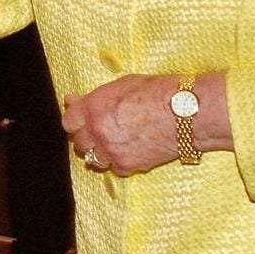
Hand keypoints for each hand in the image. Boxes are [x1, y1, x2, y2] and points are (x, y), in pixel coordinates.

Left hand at [61, 72, 228, 175]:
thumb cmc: (159, 92)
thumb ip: (94, 97)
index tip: (83, 119)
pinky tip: (131, 150)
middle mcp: (98, 131)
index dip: (76, 120)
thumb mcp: (121, 85)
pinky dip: (119, 161)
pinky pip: (114, 168)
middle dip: (87, 136)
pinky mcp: (127, 166)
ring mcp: (111, 151)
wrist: (186, 113)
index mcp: (94, 108)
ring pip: (93, 158)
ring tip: (117, 141)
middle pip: (78, 142)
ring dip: (100, 151)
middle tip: (101, 131)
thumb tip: (72, 100)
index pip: (68, 121)